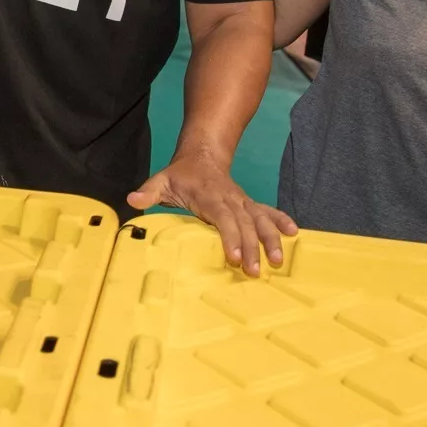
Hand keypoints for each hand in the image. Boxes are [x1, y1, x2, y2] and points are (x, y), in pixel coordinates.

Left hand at [128, 156, 295, 275]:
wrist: (202, 155)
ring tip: (279, 260)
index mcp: (208, 195)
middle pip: (244, 224)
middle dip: (252, 247)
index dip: (230, 237)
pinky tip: (294, 233)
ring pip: (260, 219)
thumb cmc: (180, 175)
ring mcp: (242, 201)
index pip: (222, 217)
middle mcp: (229, 199)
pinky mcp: (249, 204)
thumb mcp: (160, 180)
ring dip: (271, 239)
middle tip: (256, 271)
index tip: (235, 258)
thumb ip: (148, 192)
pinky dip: (281, 220)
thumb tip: (132, 200)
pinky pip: (268, 212)